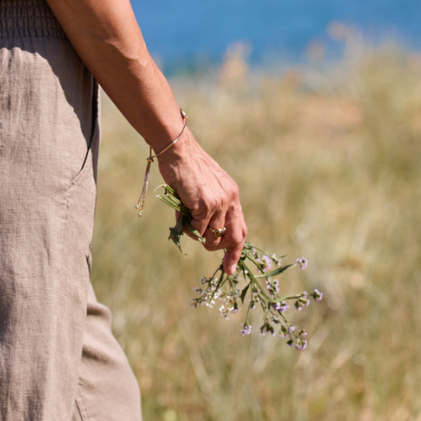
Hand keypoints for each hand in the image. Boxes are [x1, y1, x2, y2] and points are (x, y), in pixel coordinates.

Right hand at [157, 130, 246, 274]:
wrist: (179, 151)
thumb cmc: (186, 168)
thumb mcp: (205, 187)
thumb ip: (209, 208)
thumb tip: (201, 233)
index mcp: (232, 195)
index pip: (241, 229)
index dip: (236, 251)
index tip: (230, 268)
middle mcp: (230, 199)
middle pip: (234, 237)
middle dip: (218, 248)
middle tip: (204, 243)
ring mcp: (220, 202)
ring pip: (210, 235)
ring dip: (195, 232)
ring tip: (184, 214)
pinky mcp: (206, 204)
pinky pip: (197, 227)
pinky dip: (187, 223)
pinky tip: (181, 208)